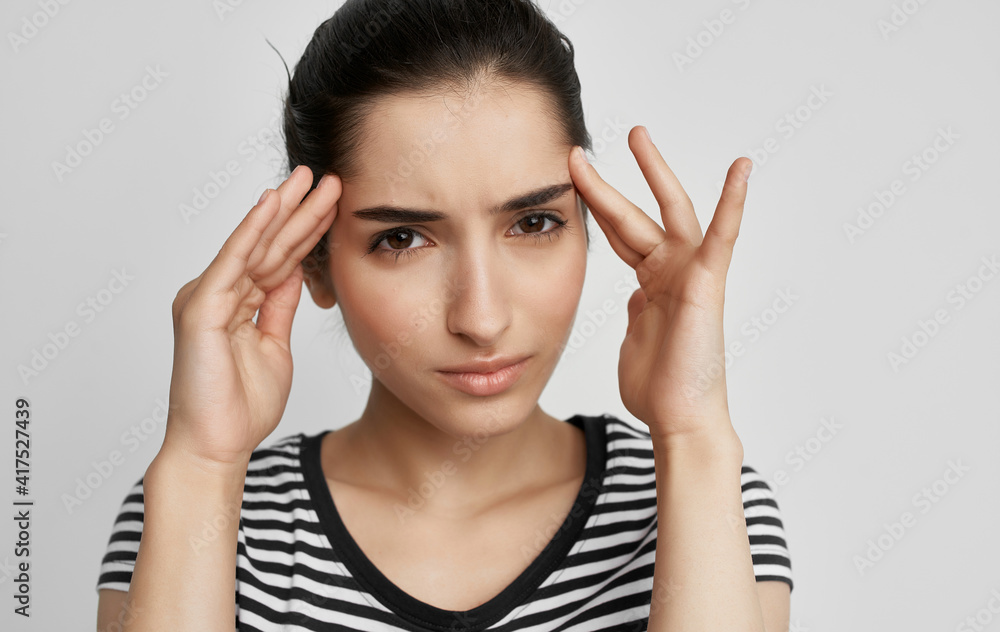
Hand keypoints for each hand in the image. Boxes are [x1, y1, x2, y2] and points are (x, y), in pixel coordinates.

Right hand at [162, 165, 341, 467]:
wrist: (215, 446)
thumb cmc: (239, 406)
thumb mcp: (274, 346)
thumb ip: (279, 307)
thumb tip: (296, 275)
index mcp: (235, 303)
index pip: (278, 258)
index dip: (306, 230)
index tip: (334, 204)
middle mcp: (217, 293)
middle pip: (268, 244)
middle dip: (299, 210)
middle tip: (327, 176)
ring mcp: (206, 297)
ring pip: (254, 245)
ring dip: (284, 210)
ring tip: (310, 178)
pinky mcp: (200, 307)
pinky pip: (233, 261)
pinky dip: (253, 230)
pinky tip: (273, 204)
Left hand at [568, 127, 750, 442]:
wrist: (677, 418)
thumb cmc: (658, 388)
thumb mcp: (635, 338)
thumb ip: (636, 312)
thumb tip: (636, 298)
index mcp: (650, 284)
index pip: (620, 236)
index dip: (597, 207)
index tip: (572, 181)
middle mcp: (669, 272)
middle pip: (636, 215)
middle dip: (609, 183)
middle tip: (582, 151)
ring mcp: (689, 274)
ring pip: (669, 213)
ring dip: (653, 173)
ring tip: (636, 134)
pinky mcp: (706, 283)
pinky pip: (722, 236)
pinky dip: (733, 202)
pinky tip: (741, 168)